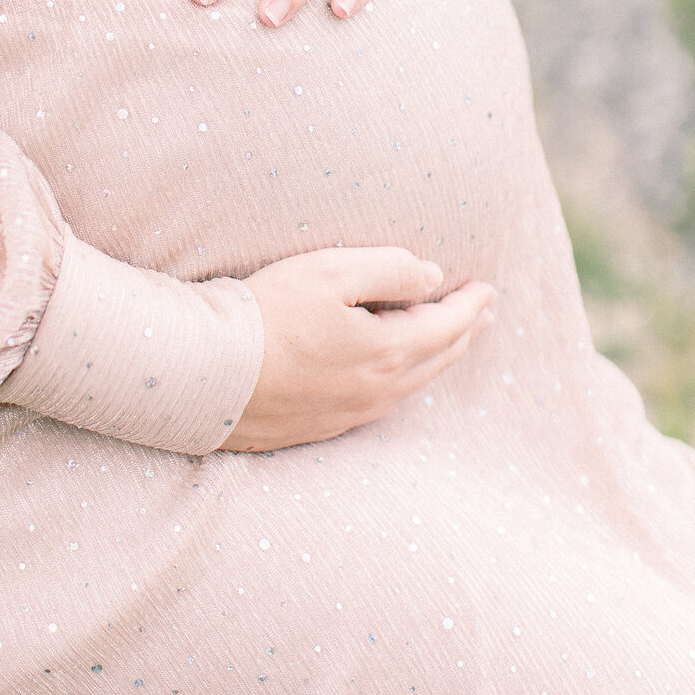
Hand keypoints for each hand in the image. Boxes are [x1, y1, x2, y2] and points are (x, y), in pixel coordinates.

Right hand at [221, 246, 494, 452]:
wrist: (206, 375)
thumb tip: (432, 278)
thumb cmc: (267, 314)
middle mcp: (376, 391)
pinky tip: (392, 374)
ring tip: (448, 342)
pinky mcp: (318, 426)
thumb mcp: (331, 272)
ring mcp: (348, 414)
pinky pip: (379, 403)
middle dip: (464, 332)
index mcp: (387, 352)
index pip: (447, 325)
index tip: (488, 288)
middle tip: (483, 315)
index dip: (470, 304)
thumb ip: (390, 269)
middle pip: (437, 360)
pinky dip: (402, 380)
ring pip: (410, 386)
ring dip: (436, 358)